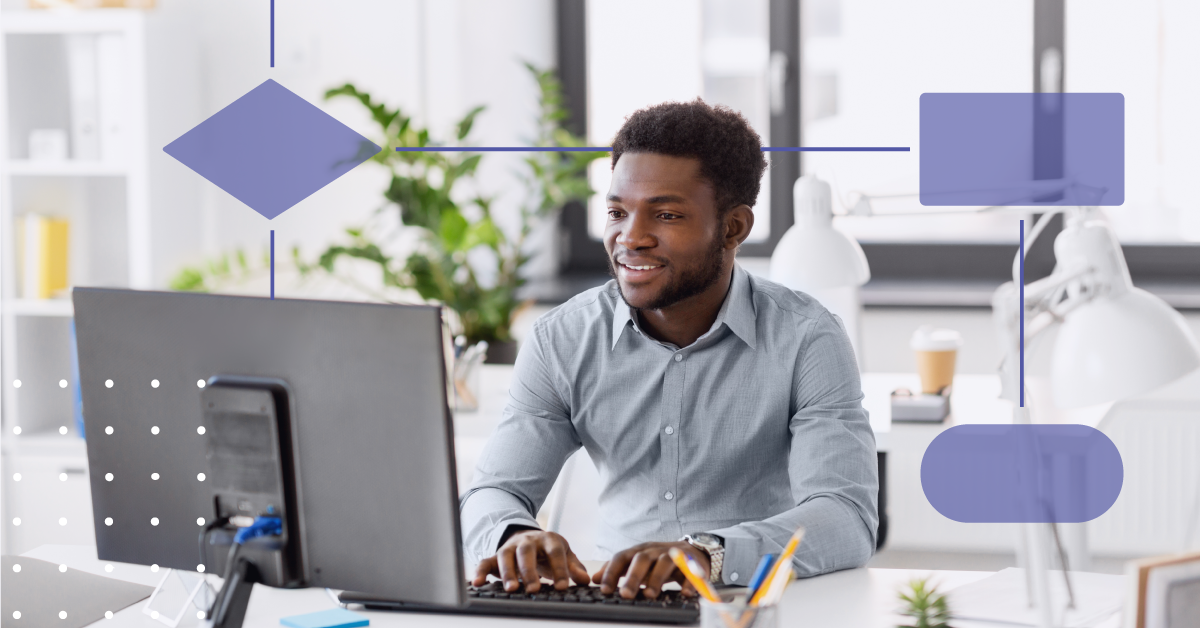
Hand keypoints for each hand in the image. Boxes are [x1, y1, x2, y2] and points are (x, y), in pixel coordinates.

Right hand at [472, 530, 590, 592]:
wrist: (530, 538)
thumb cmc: (549, 551)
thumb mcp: (565, 555)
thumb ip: (574, 567)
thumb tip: (585, 580)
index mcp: (548, 539)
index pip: (555, 552)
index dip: (560, 569)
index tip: (563, 586)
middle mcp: (527, 541)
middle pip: (527, 552)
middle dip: (530, 571)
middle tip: (534, 589)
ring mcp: (510, 547)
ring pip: (506, 556)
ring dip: (507, 572)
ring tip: (511, 589)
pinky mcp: (495, 556)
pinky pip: (485, 562)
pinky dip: (480, 571)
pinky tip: (477, 583)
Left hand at [593, 541, 708, 599]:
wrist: (693, 551)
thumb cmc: (659, 560)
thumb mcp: (637, 562)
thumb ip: (617, 570)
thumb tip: (595, 579)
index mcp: (640, 550)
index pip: (622, 557)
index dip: (612, 572)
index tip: (604, 589)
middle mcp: (655, 550)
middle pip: (642, 559)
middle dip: (633, 577)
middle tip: (626, 595)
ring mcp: (674, 554)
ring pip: (665, 562)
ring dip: (657, 579)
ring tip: (650, 595)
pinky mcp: (692, 563)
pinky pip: (691, 571)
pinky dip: (688, 582)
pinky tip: (684, 593)